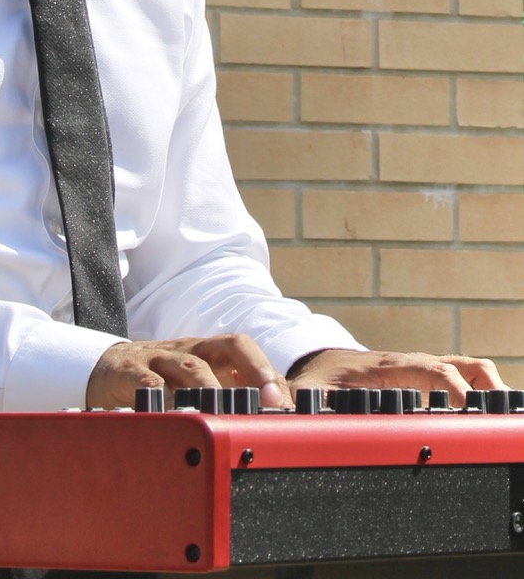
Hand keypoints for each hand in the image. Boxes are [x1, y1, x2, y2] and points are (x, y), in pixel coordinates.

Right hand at [86, 334, 288, 410]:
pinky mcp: (131, 373)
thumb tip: (274, 418)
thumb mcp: (197, 383)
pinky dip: (162, 397)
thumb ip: (230, 393)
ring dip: (214, 388)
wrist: (108, 368)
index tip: (286, 404)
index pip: (247, 351)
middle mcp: (191, 350)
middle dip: (256, 369)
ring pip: (192, 365)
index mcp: (210, 353)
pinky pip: (148, 382)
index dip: (269, 373)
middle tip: (271, 402)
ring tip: (229, 413)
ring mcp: (161, 359)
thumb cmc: (162, 380)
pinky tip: (174, 416)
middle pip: (229, 346)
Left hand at [288, 348, 505, 404]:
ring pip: (467, 366)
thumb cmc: (318, 377)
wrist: (319, 361)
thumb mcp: (307, 390)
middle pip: (461, 363)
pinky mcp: (427, 378)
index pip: (428, 368)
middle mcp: (410, 363)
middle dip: (485, 387)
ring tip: (501, 418)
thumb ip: (293, 402)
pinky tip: (486, 420)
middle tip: (497, 417)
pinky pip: (463, 376)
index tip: (467, 408)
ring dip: (489, 387)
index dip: (450, 386)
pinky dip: (481, 391)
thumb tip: (279, 409)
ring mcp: (422, 368)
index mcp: (388, 366)